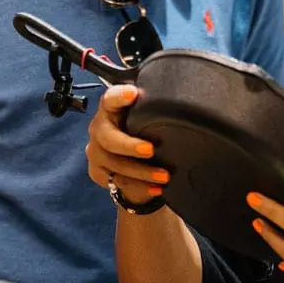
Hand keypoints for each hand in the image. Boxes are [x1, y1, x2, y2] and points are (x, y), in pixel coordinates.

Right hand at [86, 85, 169, 206]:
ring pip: (115, 164)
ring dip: (141, 172)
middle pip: (108, 137)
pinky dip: (139, 187)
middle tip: (151, 150)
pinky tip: (156, 189)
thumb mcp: (147, 118)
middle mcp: (99, 129)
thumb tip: (187, 95)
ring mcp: (96, 152)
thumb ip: (155, 107)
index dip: (119, 96)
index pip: (110, 98)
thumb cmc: (142, 133)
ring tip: (164, 176)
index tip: (133, 94)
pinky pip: (118, 182)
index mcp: (111, 109)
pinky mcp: (98, 172)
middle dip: (130, 145)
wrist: (131, 163)